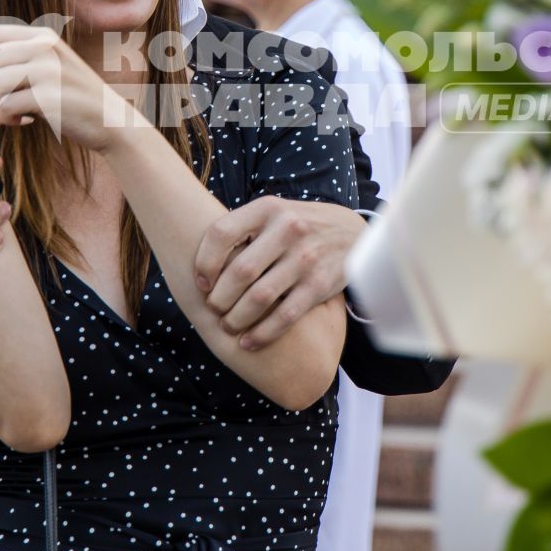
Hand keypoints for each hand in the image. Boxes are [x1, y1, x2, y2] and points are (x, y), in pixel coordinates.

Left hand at [0, 24, 143, 151]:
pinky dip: (8, 119)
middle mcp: (43, 47)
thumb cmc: (70, 99)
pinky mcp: (48, 95)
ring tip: (16, 112)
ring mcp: (47, 69)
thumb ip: (5, 64)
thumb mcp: (39, 75)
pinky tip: (26, 121)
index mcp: (41, 36)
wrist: (110, 122)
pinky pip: (4, 106)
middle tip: (2, 102)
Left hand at [195, 198, 365, 349]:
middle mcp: (287, 229)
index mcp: (268, 208)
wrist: (353, 232)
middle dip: (219, 298)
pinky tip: (249, 342)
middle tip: (214, 309)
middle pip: (239, 271)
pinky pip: (285, 315)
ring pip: (260, 297)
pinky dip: (263, 333)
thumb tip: (197, 261)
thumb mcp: (274, 213)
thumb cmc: (299, 226)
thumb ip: (242, 229)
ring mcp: (306, 257)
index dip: (204, 262)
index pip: (221, 233)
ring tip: (228, 326)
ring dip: (237, 318)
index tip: (201, 283)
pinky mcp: (320, 284)